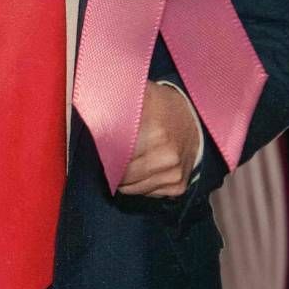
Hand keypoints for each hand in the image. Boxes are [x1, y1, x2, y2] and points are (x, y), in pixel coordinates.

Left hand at [116, 81, 200, 197]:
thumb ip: (117, 100)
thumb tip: (93, 102)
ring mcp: (174, 174)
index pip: (116, 158)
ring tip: (129, 161)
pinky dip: (141, 184)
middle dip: (113, 168)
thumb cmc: (162, 106)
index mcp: (155, 134)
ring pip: (134, 189)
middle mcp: (168, 158)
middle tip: (114, 155)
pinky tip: (144, 168)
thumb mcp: (141, 94)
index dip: (106, 155)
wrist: (196, 118)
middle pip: (123, 177)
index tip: (105, 148)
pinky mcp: (178, 186)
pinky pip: (148, 194)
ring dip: (126, 179)